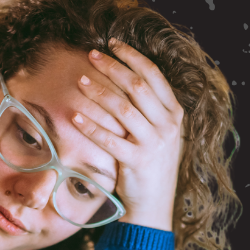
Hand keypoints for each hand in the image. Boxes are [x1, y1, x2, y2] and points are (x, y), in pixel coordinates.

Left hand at [73, 38, 184, 231]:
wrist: (154, 206)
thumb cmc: (151, 167)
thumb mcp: (159, 135)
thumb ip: (149, 110)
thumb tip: (124, 78)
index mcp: (174, 114)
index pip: (154, 75)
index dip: (132, 56)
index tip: (112, 43)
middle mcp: (168, 126)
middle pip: (138, 86)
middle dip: (113, 67)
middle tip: (91, 55)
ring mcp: (154, 144)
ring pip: (124, 109)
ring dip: (100, 92)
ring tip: (80, 80)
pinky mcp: (137, 162)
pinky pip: (110, 139)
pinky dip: (91, 126)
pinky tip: (75, 116)